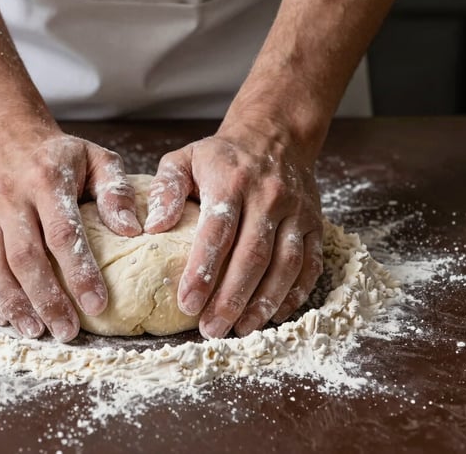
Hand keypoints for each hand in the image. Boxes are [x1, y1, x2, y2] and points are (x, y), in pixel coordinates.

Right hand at [0, 120, 140, 341]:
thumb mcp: (96, 158)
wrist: (1, 134)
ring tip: (35, 332)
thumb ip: (116, 191)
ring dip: (13, 303)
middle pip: (25, 257)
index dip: (80, 272)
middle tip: (66, 332)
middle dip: (46, 299)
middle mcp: (9, 197)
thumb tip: (133, 230)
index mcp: (46, 181)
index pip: (63, 234)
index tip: (97, 304)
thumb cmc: (56, 155)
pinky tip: (2, 317)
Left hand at [144, 116, 323, 338]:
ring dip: (264, 302)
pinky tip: (274, 315)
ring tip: (241, 330)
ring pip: (285, 265)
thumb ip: (165, 191)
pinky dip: (295, 293)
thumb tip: (151, 227)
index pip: (218, 232)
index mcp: (231, 182)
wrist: (275, 136)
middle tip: (211, 330)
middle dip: (232, 298)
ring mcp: (296, 211)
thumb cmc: (221, 157)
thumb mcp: (184, 160)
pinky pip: (309, 264)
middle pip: (253, 256)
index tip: (187, 303)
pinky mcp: (315, 224)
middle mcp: (268, 197)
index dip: (203, 270)